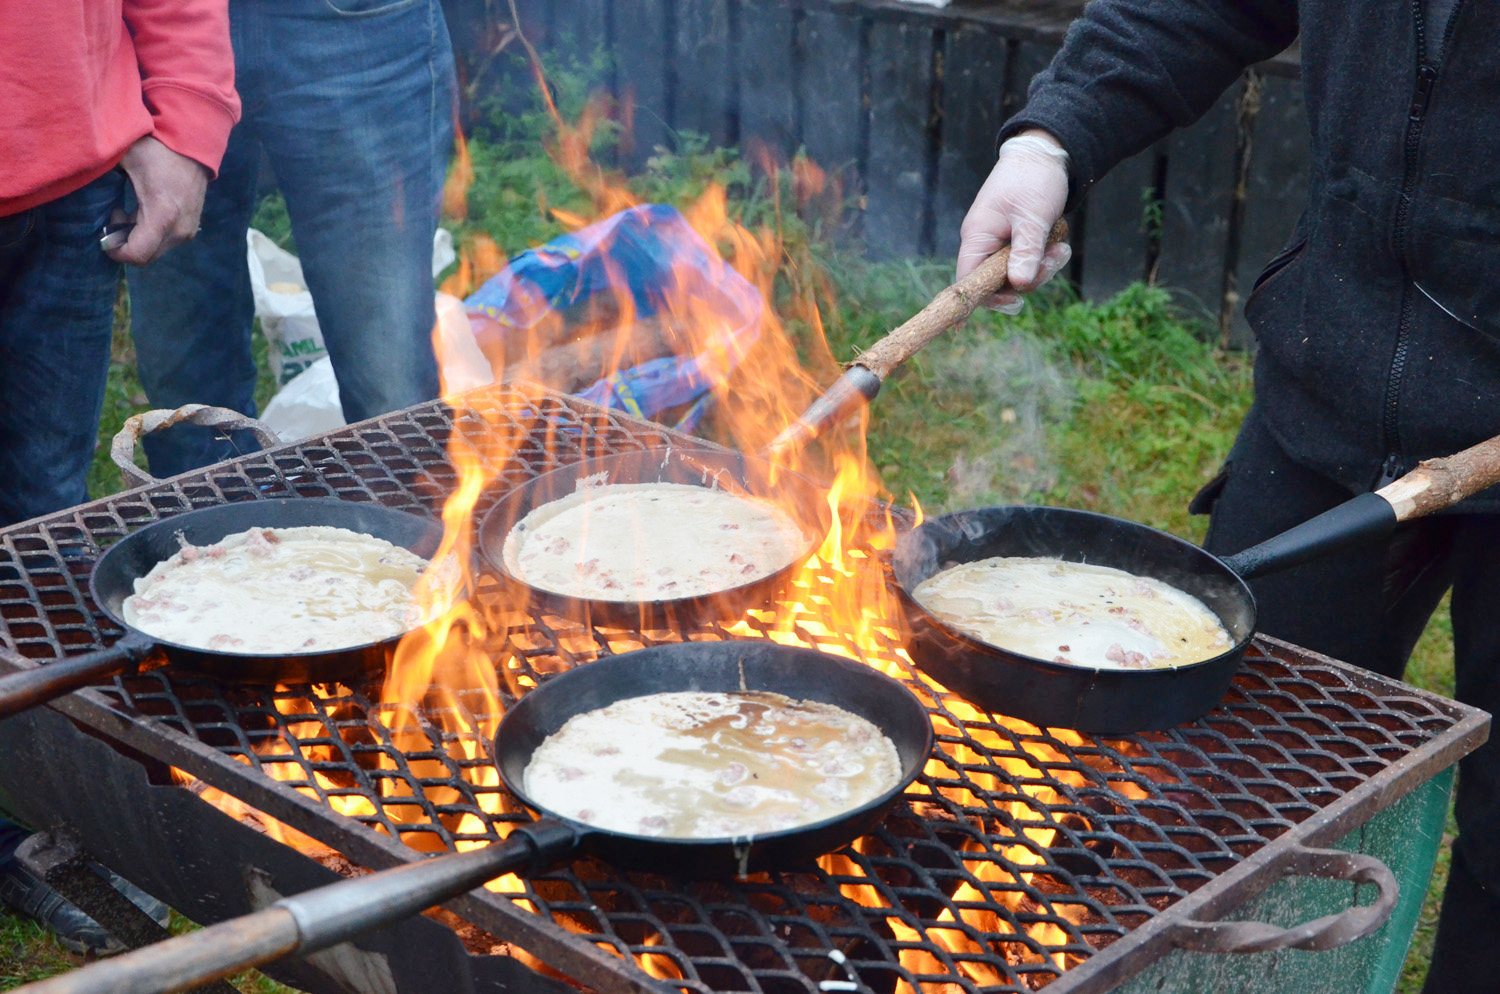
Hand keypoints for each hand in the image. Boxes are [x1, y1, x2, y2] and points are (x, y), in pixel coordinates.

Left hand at [107, 136, 209, 265]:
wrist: (193, 146)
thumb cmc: (157, 149)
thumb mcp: (124, 158)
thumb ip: (98, 173)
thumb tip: (69, 180)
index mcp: (163, 215)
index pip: (137, 255)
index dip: (114, 251)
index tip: (103, 233)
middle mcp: (179, 230)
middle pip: (145, 257)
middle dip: (124, 244)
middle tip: (114, 217)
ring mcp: (187, 231)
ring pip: (154, 252)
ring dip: (135, 239)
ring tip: (126, 212)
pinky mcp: (190, 229)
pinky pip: (164, 243)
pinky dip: (148, 235)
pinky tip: (141, 212)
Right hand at [957, 130, 1071, 313]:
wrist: (1046, 154)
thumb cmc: (1034, 179)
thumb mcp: (1032, 217)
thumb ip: (1025, 252)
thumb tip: (1019, 285)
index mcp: (977, 236)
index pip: (969, 279)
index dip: (985, 297)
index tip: (1014, 303)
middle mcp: (984, 243)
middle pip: (998, 282)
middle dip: (1029, 278)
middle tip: (1053, 261)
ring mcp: (1000, 244)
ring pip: (1017, 275)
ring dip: (1042, 268)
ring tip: (1062, 250)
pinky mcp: (1016, 242)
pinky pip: (1028, 263)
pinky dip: (1045, 259)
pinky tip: (1060, 244)